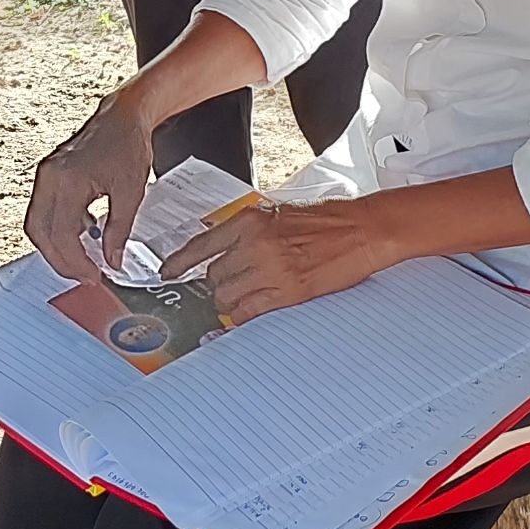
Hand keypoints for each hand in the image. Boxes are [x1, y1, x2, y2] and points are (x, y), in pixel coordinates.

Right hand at [23, 94, 156, 282]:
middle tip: (85, 275)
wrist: (122, 115)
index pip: (61, 234)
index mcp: (68, 179)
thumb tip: (112, 261)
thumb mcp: (131, 192)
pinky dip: (57, 229)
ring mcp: (45, 175)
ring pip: (37, 224)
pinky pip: (43, 211)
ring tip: (83, 261)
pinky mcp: (49, 175)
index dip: (75, 262)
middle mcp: (49, 177)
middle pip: (40, 233)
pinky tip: (82, 235)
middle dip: (60, 260)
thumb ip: (119, 231)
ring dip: (56, 247)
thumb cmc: (128, 145)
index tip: (94, 276)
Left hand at [159, 196, 395, 322]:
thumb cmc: (327, 220)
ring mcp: (270, 270)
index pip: (201, 244)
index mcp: (251, 220)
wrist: (362, 230)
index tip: (167, 272)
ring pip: (226, 296)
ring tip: (242, 296)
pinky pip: (247, 312)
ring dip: (229, 300)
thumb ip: (248, 228)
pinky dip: (242, 315)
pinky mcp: (287, 292)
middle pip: (213, 275)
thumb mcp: (279, 212)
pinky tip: (249, 311)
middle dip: (217, 282)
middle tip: (228, 284)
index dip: (179, 262)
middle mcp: (255, 244)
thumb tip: (223, 244)